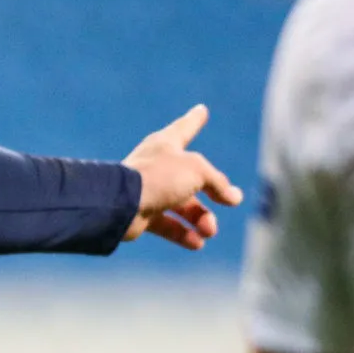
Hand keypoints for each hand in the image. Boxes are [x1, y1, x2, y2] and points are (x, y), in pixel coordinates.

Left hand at [121, 103, 243, 247]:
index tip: (201, 110)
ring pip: (183, 206)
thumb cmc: (158, 177)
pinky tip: (197, 242)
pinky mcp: (142, 215)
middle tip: (230, 201)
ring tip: (209, 230)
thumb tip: (233, 197)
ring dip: (201, 220)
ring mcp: (149, 190)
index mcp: (165, 145)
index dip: (194, 120)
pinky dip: (184, 234)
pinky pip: (168, 225)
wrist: (120, 204)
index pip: (185, 128)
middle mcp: (157, 166)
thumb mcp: (197, 171)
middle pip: (192, 179)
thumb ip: (217, 182)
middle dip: (213, 193)